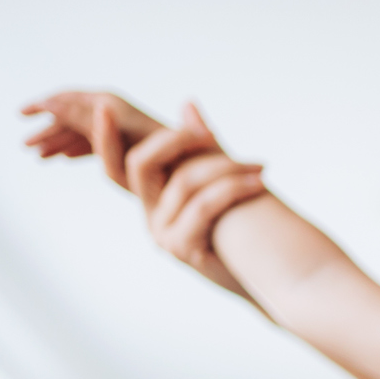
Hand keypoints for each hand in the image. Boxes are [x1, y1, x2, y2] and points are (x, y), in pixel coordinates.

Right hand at [21, 90, 166, 187]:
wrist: (199, 164)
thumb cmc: (160, 148)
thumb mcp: (115, 132)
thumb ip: (82, 117)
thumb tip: (48, 103)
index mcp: (110, 105)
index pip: (68, 99)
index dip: (44, 105)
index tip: (22, 112)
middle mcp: (115, 112)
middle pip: (72, 115)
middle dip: (48, 128)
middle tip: (26, 145)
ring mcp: (123, 128)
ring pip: (83, 130)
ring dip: (59, 139)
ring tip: (39, 155)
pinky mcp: (131, 143)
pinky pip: (97, 141)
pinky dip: (78, 147)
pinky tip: (65, 156)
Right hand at [120, 103, 268, 295]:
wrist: (276, 274)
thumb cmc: (248, 225)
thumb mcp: (221, 180)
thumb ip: (202, 145)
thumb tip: (187, 104)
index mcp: (154, 197)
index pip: (115, 163)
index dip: (103, 137)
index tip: (104, 107)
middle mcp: (151, 215)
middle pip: (139, 164)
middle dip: (175, 139)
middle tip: (211, 136)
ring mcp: (163, 234)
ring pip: (183, 181)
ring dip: (226, 167)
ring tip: (259, 167)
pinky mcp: (183, 249)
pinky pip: (203, 205)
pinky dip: (234, 189)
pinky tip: (260, 184)